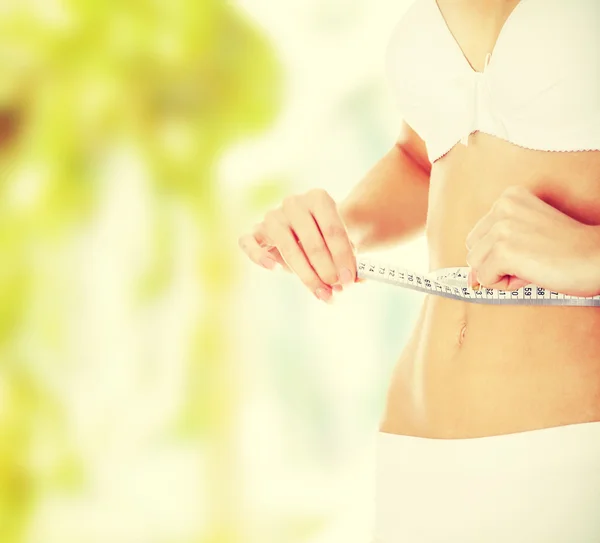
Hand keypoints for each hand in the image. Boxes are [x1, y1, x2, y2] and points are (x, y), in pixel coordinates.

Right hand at [238, 188, 358, 302]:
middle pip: (312, 241)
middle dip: (326, 270)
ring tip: (321, 293)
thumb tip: (358, 279)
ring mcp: (272, 216)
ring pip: (287, 248)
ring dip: (306, 275)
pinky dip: (259, 256)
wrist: (310, 228)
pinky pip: (250, 243)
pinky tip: (273, 269)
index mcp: (318, 198)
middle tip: (338, 289)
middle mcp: (294, 203)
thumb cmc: (328, 237)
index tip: (350, 279)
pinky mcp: (255, 231)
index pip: (333, 229)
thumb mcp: (344, 243)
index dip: (343, 257)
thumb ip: (351, 259)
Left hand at [465, 185, 599, 296]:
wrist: (598, 258)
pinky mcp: (504, 250)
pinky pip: (485, 279)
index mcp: (508, 198)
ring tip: (532, 265)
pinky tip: (531, 273)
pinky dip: (505, 285)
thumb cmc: (569, 250)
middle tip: (531, 259)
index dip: (501, 252)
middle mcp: (502, 207)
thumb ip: (493, 250)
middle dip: (496, 263)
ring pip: (476, 265)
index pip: (479, 236)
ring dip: (501, 274)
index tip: (530, 248)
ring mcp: (502, 228)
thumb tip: (469, 279)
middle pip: (472, 249)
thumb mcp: (526, 238)